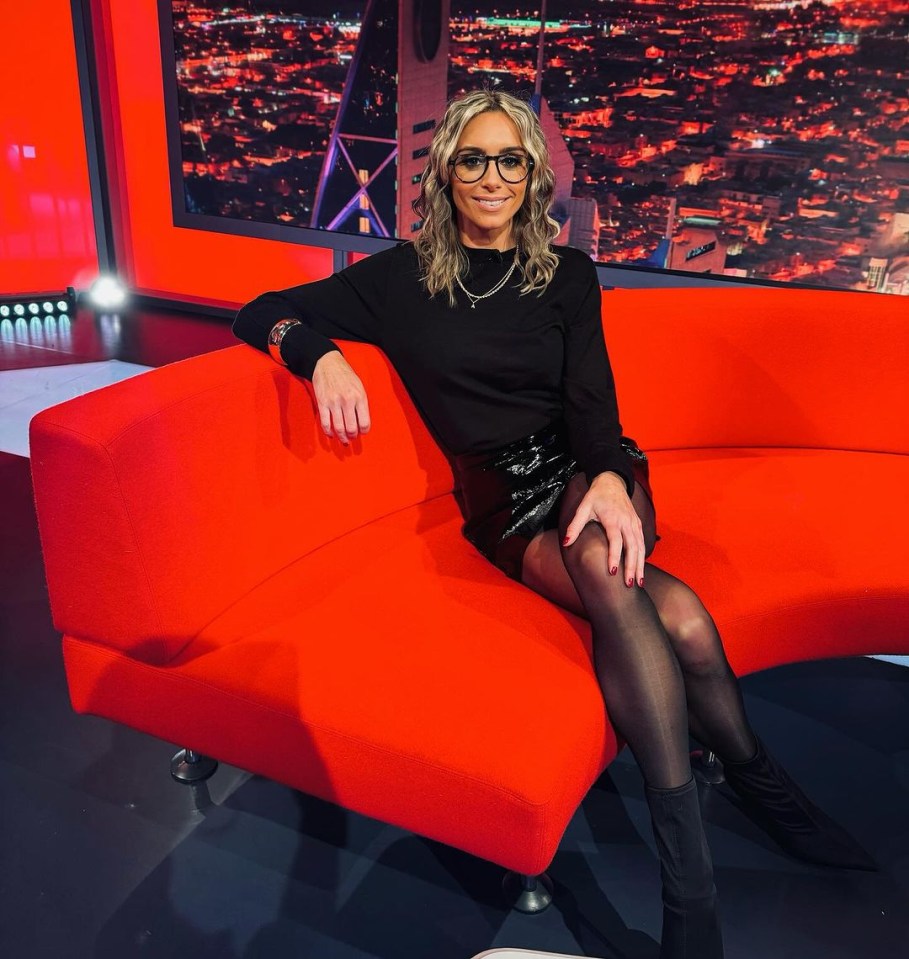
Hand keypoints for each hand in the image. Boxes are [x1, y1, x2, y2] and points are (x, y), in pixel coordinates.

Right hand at [310, 351, 370, 444]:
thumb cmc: (345, 375)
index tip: (362, 432)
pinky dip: (328, 432)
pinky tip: (331, 434)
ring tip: (344, 440)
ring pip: (339, 428)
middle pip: (351, 428)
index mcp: (359, 396)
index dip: (364, 431)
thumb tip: (361, 421)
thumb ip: (361, 402)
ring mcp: (334, 402)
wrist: (328, 363)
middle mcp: (347, 400)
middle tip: (352, 437)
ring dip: (342, 437)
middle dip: (353, 436)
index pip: (364, 422)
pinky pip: (325, 423)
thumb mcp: (359, 386)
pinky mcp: (322, 403)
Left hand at [562, 471, 644, 586]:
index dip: (614, 556)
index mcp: (612, 518)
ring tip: (638, 582)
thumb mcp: (583, 507)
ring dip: (640, 565)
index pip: (615, 540)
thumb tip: (565, 542)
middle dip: (631, 567)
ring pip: (640, 547)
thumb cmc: (596, 496)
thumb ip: (575, 526)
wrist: (612, 482)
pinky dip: (643, 556)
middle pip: (632, 547)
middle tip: (628, 584)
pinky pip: (642, 542)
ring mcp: (634, 523)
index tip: (612, 571)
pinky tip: (641, 569)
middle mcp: (626, 522)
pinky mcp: (637, 524)